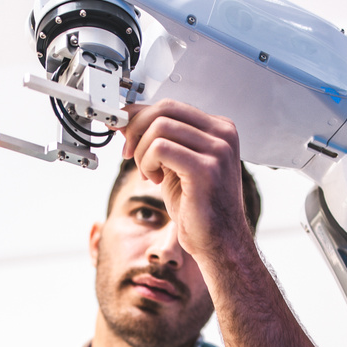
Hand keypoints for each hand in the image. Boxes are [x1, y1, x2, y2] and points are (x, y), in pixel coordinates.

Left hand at [120, 99, 251, 263]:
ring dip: (142, 151)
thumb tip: (126, 120)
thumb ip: (156, 140)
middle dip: (136, 130)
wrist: (219, 241)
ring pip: (159, 127)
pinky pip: (161, 148)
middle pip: (163, 110)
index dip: (140, 116)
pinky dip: (148, 162)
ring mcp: (218, 150)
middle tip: (129, 154)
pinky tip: (154, 180)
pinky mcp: (206, 168)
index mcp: (219, 129)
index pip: (170, 106)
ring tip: (148, 173)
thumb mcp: (173, 165)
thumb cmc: (199, 208)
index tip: (124, 132)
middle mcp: (222, 134)